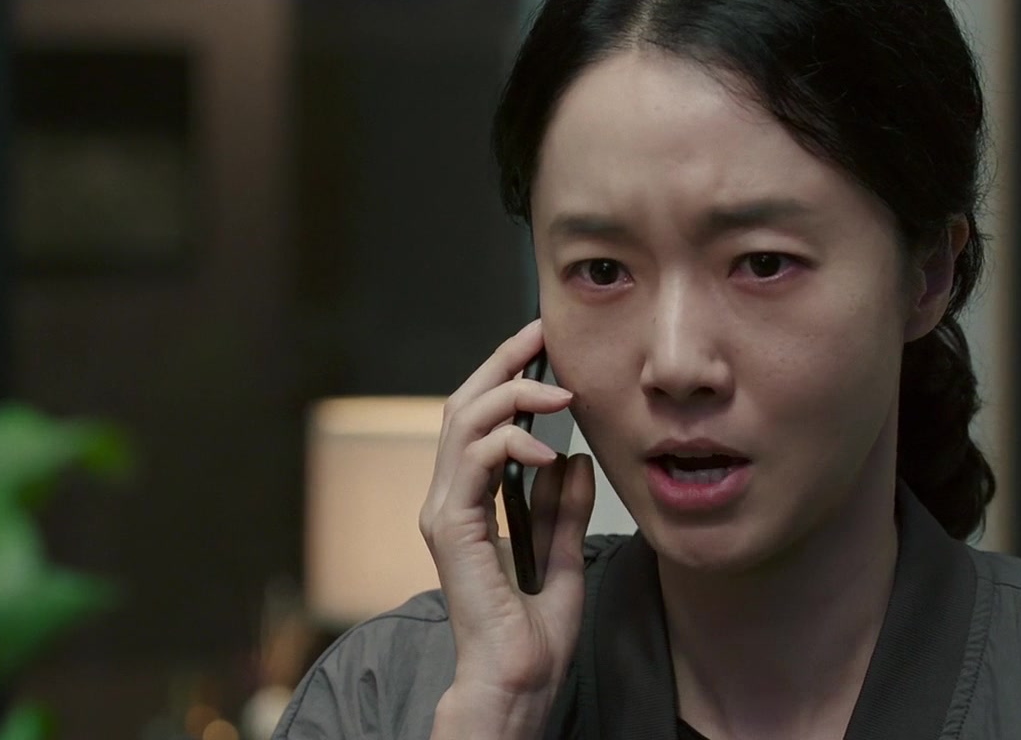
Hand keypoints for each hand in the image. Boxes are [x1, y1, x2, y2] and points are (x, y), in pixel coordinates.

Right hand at [420, 320, 596, 733]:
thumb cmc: (532, 641)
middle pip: (463, 407)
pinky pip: (473, 461)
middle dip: (502, 364)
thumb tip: (575, 463)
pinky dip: (508, 441)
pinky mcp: (451, 529)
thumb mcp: (564, 558)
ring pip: (463, 422)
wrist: (517, 684)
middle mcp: (450, 502)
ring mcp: (445, 513)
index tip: (544, 348)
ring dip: (510, 394)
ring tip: (556, 391)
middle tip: (541, 335)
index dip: (507, 377)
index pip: (480, 423)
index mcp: (471, 507)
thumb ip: (563, 511)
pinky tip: (545, 447)